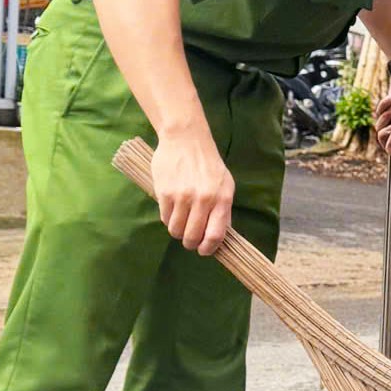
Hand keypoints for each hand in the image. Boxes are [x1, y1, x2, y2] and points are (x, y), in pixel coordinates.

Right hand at [153, 125, 235, 254]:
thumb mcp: (225, 185)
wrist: (186, 140)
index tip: (203, 250)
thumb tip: (218, 236)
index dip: (208, 248)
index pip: (215, 235)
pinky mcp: (164, 193)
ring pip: (176, 230)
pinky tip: (173, 210)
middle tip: (189, 240)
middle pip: (192, 236)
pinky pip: (165, 218)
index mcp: (221, 199)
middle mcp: (203, 199)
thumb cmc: (208, 165)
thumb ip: (223, 210)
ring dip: (177, 231)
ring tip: (181, 222)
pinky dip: (168, 219)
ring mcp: (182, 197)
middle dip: (190, 243)